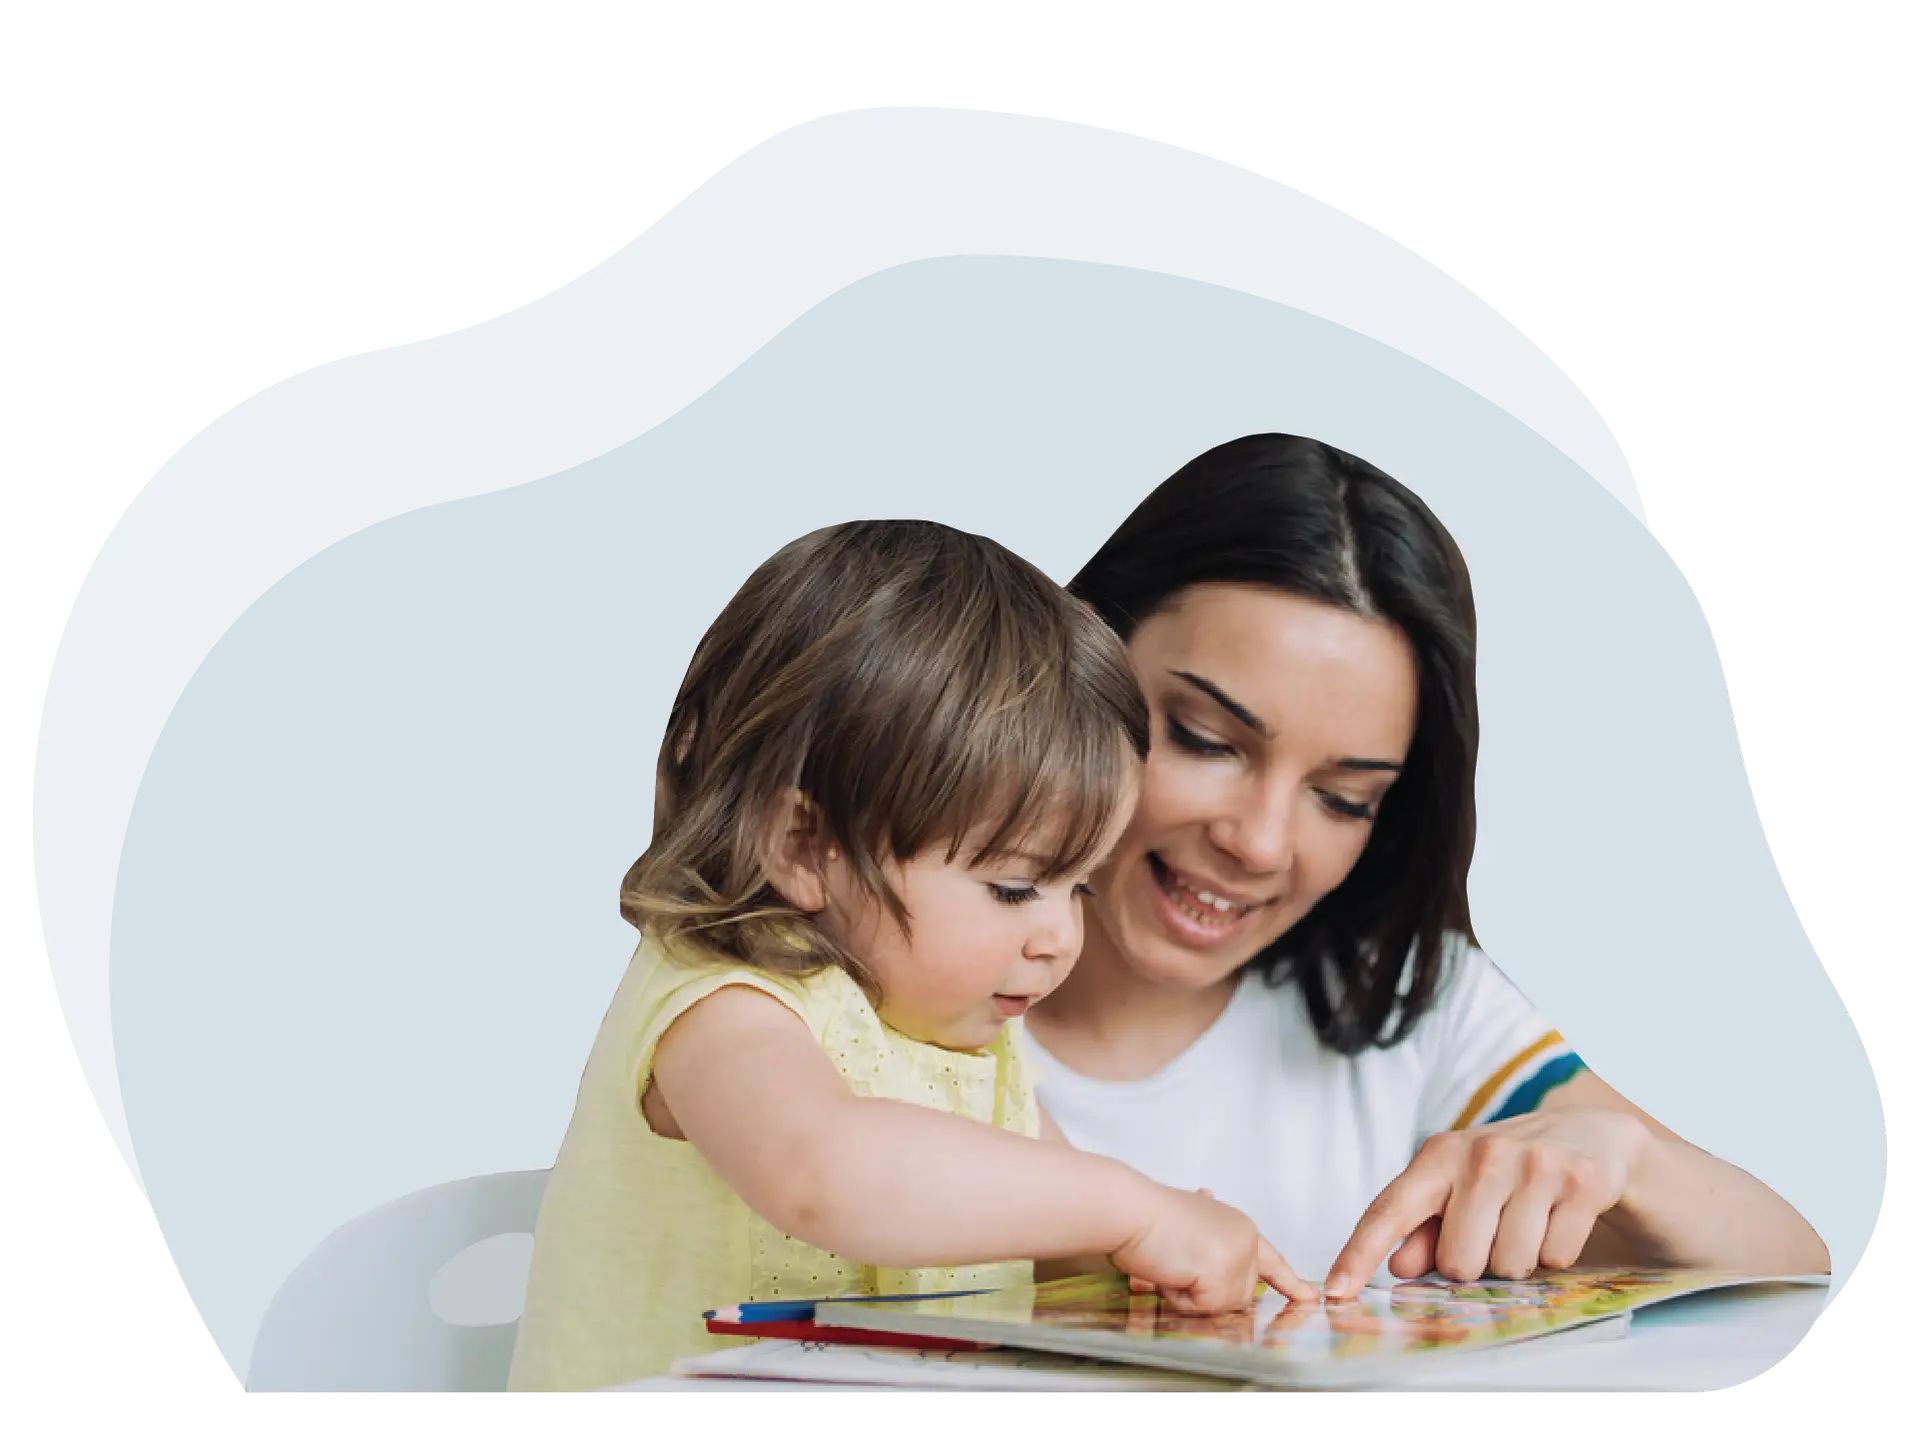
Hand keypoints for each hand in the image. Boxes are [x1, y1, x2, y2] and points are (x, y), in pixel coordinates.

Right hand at [1110, 1186, 1318, 1312]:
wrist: (1129, 1210)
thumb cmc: (1146, 1216)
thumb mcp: (1188, 1224)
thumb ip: (1207, 1237)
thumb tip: (1207, 1210)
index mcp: (1239, 1226)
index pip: (1271, 1260)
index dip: (1289, 1282)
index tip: (1309, 1297)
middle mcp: (1246, 1239)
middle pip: (1239, 1295)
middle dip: (1206, 1293)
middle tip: (1178, 1264)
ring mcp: (1238, 1257)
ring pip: (1222, 1306)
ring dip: (1190, 1296)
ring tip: (1171, 1263)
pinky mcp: (1222, 1274)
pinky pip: (1203, 1308)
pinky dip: (1180, 1298)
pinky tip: (1170, 1271)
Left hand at [1322, 1108, 1652, 1298]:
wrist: (1596, 1137)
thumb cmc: (1514, 1170)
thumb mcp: (1462, 1189)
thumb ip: (1425, 1229)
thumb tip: (1397, 1266)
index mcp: (1439, 1155)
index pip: (1390, 1211)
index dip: (1359, 1254)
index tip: (1335, 1291)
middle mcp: (1482, 1153)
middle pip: (1456, 1262)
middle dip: (1476, 1265)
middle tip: (1494, 1233)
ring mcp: (1534, 1165)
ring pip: (1509, 1266)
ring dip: (1521, 1261)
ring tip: (1530, 1223)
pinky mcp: (1581, 1182)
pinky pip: (1556, 1258)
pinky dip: (1558, 1253)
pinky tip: (1560, 1219)